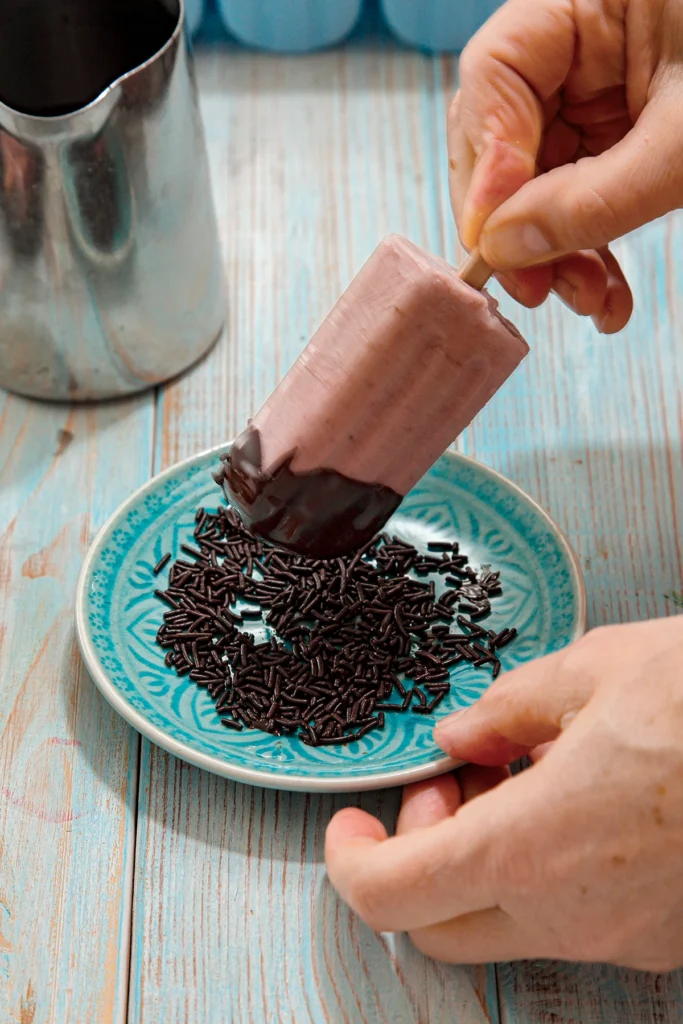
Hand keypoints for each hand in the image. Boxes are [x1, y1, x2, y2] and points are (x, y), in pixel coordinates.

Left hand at [325, 616, 682, 969]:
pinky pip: (571, 921)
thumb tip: (459, 736)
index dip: (350, 861)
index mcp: (531, 846)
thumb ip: (508, 709)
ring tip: (524, 772)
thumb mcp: (597, 669)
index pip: (392, 895)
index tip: (351, 820)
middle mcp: (570, 913)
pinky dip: (543, 872)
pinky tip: (578, 800)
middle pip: (438, 925)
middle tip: (452, 780)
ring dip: (482, 860)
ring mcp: (622, 939)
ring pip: (504, 926)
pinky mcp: (662, 940)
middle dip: (419, 855)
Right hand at [449, 0, 682, 331]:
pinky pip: (583, 190)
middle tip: (535, 290)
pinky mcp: (629, 126)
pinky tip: (607, 294)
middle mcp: (587, 36)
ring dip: (558, 252)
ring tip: (589, 304)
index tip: (495, 242)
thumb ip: (590, 200)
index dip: (485, 163)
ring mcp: (605, 84)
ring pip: (542, 175)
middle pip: (509, 133)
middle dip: (520, 224)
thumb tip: (503, 249)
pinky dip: (590, 246)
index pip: (497, 74)